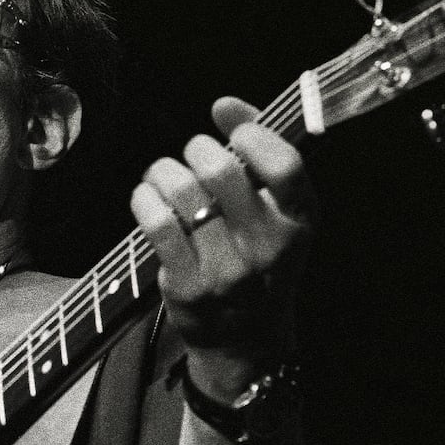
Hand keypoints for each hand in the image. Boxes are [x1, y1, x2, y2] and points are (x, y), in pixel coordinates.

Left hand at [129, 97, 314, 402]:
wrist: (246, 339)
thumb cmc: (258, 257)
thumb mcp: (277, 210)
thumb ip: (259, 150)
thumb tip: (224, 104)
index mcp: (300, 223)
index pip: (284, 166)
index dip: (253, 134)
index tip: (235, 131)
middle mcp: (268, 249)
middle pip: (221, 170)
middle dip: (197, 149)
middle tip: (193, 155)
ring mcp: (227, 272)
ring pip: (182, 192)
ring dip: (163, 171)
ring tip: (163, 176)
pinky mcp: (187, 287)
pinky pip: (156, 223)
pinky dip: (144, 199)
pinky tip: (147, 198)